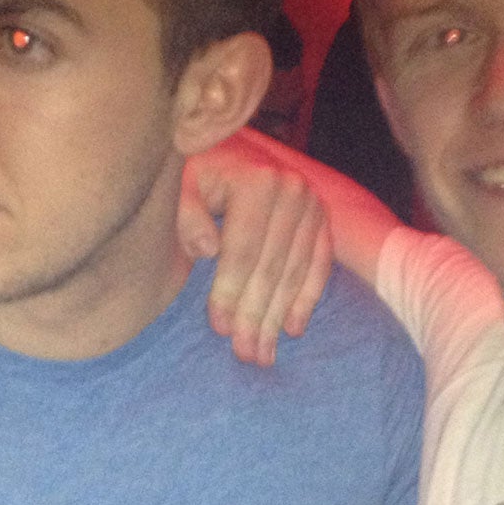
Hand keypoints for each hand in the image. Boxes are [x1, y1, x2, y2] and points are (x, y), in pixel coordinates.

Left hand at [182, 130, 334, 366]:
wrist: (229, 151)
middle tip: (245, 353)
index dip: (229, 291)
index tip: (218, 327)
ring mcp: (313, 205)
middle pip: (272, 267)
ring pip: (295, 272)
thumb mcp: (181, 184)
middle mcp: (292, 191)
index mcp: (257, 182)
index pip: (243, 249)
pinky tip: (293, 330)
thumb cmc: (198, 174)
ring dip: (279, 318)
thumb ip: (186, 213)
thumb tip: (208, 249)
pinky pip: (320, 266)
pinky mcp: (323, 219)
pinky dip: (308, 300)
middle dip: (256, 315)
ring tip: (263, 353)